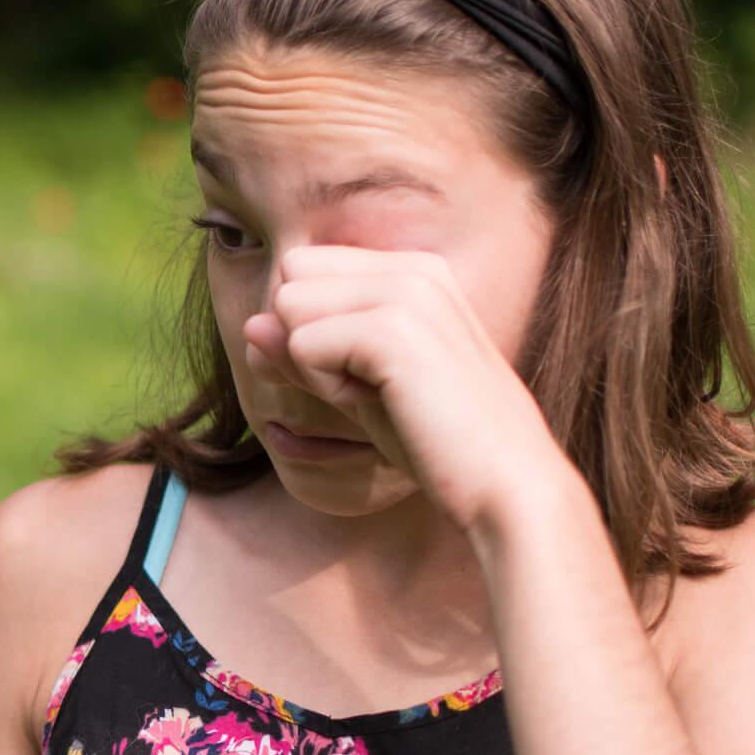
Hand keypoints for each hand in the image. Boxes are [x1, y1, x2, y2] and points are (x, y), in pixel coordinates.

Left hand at [241, 245, 570, 535]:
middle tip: (369, 390)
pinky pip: (301, 344)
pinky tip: (380, 407)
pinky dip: (325, 387)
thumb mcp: (357, 389)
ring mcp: (406, 291)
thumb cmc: (437, 443)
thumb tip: (249, 324)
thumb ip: (304, 351)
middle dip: (307, 342)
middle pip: (290, 280)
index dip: (313, 332)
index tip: (369, 377)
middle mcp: (413, 267)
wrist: (505, 487)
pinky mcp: (393, 328)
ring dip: (316, 367)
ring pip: (289, 307)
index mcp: (415, 270)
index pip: (304, 272)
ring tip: (379, 398)